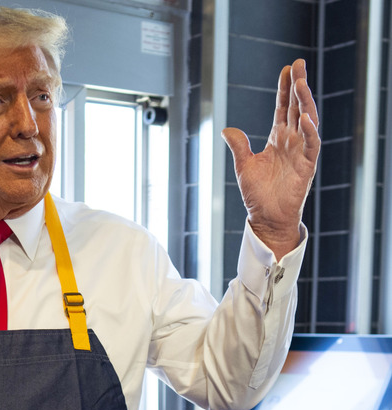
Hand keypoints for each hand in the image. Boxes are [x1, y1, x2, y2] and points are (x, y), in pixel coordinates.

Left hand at [222, 59, 319, 259]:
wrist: (266, 217)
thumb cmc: (258, 193)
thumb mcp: (243, 165)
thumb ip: (238, 145)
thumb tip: (227, 129)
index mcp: (278, 139)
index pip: (283, 108)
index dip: (285, 89)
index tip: (287, 69)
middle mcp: (292, 142)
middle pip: (297, 108)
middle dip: (299, 86)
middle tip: (299, 64)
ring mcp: (301, 152)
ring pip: (307, 121)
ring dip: (305, 102)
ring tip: (301, 83)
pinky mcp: (307, 166)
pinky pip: (311, 145)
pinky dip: (310, 131)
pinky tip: (305, 117)